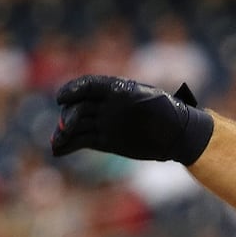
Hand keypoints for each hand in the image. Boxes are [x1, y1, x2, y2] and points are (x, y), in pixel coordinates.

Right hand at [51, 75, 214, 164]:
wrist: (178, 135)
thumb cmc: (169, 112)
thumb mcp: (153, 100)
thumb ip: (132, 97)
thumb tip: (116, 92)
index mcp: (117, 90)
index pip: (89, 86)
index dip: (73, 89)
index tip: (61, 98)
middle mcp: (107, 105)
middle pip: (80, 107)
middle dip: (70, 116)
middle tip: (66, 128)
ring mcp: (104, 123)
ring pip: (77, 126)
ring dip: (63, 133)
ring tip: (56, 143)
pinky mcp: (104, 140)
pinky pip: (81, 141)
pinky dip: (69, 145)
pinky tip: (58, 151)